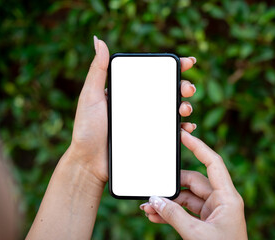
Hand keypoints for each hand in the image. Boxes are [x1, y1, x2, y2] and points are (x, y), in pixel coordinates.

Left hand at [69, 36, 197, 183]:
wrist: (89, 162)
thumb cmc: (86, 129)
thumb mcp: (90, 96)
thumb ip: (97, 70)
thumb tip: (99, 40)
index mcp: (128, 91)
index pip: (152, 75)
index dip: (172, 67)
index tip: (186, 62)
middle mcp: (140, 105)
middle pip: (168, 91)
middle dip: (183, 87)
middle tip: (188, 89)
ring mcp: (147, 122)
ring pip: (173, 110)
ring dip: (185, 106)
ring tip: (185, 109)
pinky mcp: (151, 138)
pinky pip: (171, 131)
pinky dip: (183, 128)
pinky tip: (187, 128)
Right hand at [141, 130, 247, 239]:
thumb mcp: (196, 234)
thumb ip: (173, 215)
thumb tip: (154, 200)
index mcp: (227, 197)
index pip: (213, 163)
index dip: (198, 147)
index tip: (183, 135)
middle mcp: (221, 200)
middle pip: (193, 182)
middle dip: (171, 186)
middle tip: (151, 189)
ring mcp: (212, 211)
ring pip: (186, 198)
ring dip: (167, 202)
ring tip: (147, 207)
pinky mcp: (205, 221)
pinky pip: (185, 211)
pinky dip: (171, 213)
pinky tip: (155, 216)